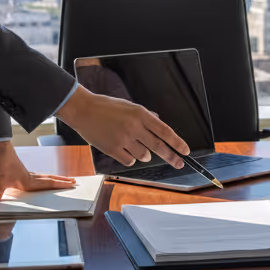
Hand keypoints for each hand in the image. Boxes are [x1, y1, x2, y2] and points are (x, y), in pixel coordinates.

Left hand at [0, 141, 76, 201]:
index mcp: (27, 180)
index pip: (48, 183)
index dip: (60, 184)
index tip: (72, 184)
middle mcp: (27, 176)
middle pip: (48, 179)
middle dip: (61, 181)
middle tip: (73, 182)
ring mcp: (22, 173)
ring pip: (42, 177)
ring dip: (52, 179)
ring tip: (60, 181)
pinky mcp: (16, 171)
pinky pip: (33, 177)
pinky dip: (39, 179)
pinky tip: (34, 181)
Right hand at [56, 85, 188, 168]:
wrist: (83, 110)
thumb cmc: (106, 106)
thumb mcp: (129, 106)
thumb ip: (145, 116)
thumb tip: (159, 124)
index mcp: (140, 114)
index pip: (165, 131)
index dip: (177, 142)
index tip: (185, 150)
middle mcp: (134, 127)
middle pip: (158, 146)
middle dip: (171, 156)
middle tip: (179, 163)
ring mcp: (123, 139)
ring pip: (144, 155)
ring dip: (145, 154)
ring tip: (136, 145)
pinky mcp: (112, 149)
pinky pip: (129, 160)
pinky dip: (130, 158)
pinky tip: (124, 149)